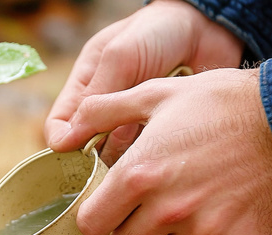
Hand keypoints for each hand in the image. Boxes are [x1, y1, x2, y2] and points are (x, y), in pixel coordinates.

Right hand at [45, 0, 243, 160]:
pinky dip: (147, 161)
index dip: (62, 144)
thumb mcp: (119, 56)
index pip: (60, 124)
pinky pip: (145, 156)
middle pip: (87, 147)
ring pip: (116, 156)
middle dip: (92, 161)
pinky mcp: (158, 132)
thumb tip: (62, 142)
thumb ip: (94, 97)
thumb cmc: (160, 31)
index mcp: (86, 85)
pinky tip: (155, 161)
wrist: (211, 27)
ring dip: (121, 162)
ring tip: (134, 163)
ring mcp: (132, 121)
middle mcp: (106, 108)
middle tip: (105, 169)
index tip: (72, 157)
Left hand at [50, 68, 271, 234]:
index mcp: (138, 177)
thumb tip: (66, 131)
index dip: (96, 217)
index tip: (105, 208)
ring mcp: (204, 232)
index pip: (92, 225)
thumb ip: (104, 112)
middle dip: (128, 230)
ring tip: (188, 200)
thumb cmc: (222, 103)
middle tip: (145, 206)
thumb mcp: (157, 93)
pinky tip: (219, 206)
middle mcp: (166, 212)